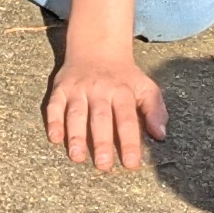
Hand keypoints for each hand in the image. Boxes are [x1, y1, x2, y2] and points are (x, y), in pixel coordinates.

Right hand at [43, 41, 164, 169]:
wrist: (97, 47)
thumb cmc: (125, 77)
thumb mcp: (146, 87)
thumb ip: (155, 110)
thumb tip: (160, 135)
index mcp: (122, 91)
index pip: (127, 119)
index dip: (129, 142)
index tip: (131, 163)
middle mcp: (99, 90)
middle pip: (100, 118)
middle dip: (101, 142)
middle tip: (103, 165)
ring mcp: (78, 89)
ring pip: (76, 113)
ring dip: (76, 135)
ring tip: (77, 156)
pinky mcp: (61, 88)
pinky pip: (54, 106)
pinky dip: (53, 121)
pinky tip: (55, 138)